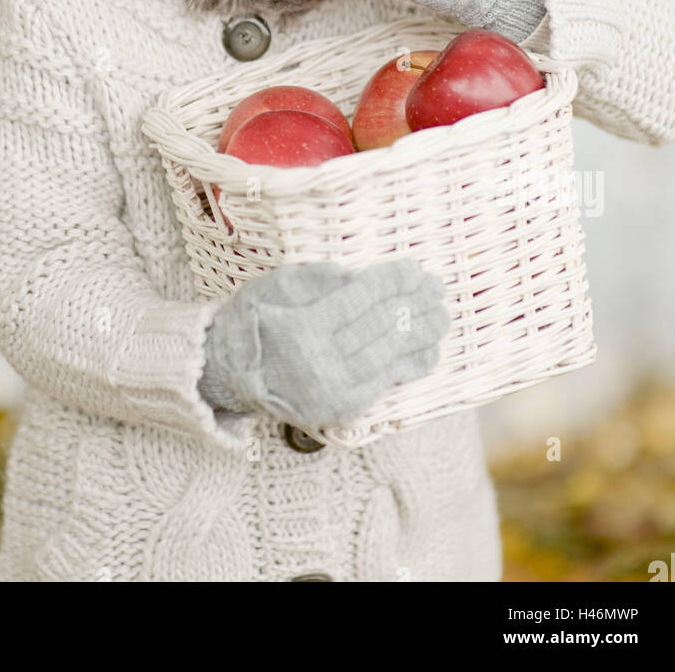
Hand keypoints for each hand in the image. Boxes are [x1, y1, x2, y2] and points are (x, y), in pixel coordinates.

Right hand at [198, 257, 451, 432]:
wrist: (232, 375)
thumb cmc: (253, 321)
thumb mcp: (273, 286)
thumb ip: (316, 279)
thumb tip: (358, 276)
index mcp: (302, 328)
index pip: (360, 299)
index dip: (392, 281)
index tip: (415, 267)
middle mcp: (321, 363)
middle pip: (381, 327)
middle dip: (414, 303)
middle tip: (437, 287)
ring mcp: (335, 389)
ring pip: (390, 356)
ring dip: (421, 334)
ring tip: (442, 314)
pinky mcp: (344, 407)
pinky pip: (386, 382)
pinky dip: (412, 365)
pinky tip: (431, 348)